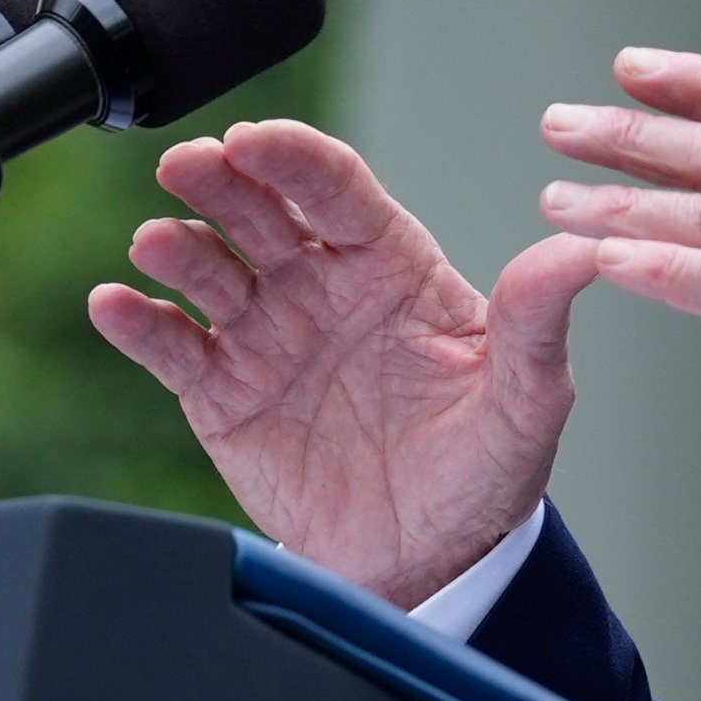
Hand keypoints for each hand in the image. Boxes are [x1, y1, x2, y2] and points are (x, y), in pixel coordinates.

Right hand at [88, 121, 597, 607]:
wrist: (431, 560)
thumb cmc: (487, 468)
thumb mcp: (528, 397)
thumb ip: (539, 321)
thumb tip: (583, 252)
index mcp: (395, 266)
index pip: (341, 191)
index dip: (297, 159)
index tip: (259, 140)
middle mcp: (322, 285)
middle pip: (262, 212)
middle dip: (222, 181)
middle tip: (189, 163)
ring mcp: (266, 334)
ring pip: (209, 269)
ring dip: (178, 248)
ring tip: (160, 243)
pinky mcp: (220, 392)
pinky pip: (170, 346)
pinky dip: (137, 323)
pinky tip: (117, 304)